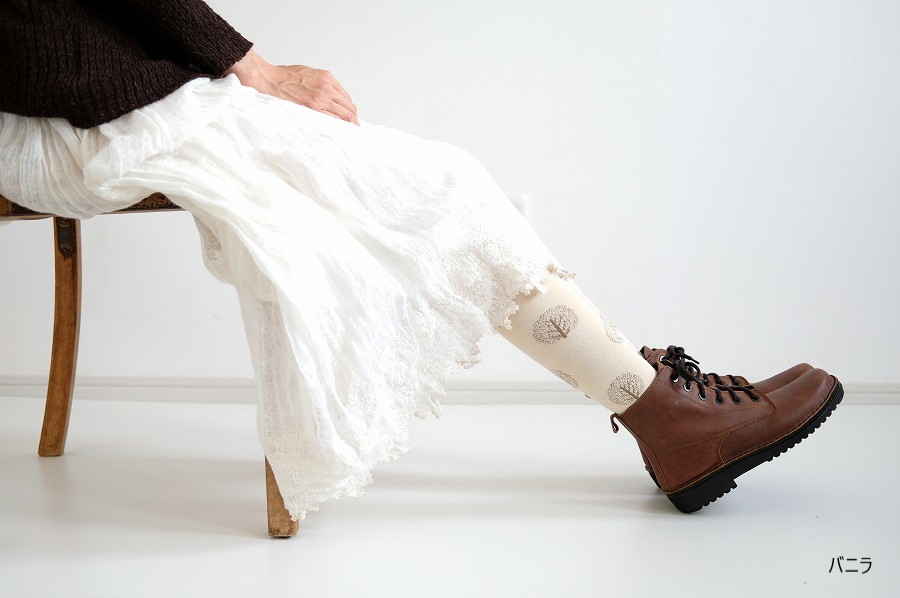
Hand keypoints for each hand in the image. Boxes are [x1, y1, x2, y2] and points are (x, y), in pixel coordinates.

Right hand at [225, 48, 358, 125]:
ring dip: (349, 125)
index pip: (346, 98)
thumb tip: (329, 98)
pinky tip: (339, 132)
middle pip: (349, 107)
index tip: (351, 119)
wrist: (269, 79)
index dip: (351, 110)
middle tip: (354, 130)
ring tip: (349, 134)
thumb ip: (322, 84)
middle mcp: (327, 87)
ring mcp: (321, 98)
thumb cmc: (284, 77)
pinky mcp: (313, 107)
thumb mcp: (309, 73)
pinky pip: (332, 119)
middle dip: (354, 120)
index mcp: (327, 78)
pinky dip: (338, 126)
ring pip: (345, 114)